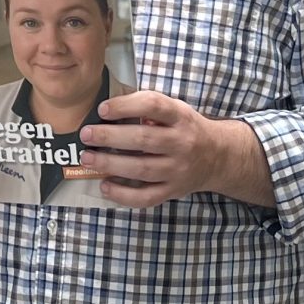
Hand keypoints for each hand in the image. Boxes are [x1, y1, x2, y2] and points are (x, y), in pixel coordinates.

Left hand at [79, 90, 261, 208]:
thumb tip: (110, 110)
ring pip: (142, 169)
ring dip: (111, 164)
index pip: (153, 106)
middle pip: (143, 140)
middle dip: (110, 137)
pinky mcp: (173, 191)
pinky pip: (146, 197)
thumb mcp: (176, 110)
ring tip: (87, 158)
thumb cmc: (186, 129)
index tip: (102, 109)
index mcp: (181, 117)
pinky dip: (123, 194)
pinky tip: (104, 186)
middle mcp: (182, 143)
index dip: (126, 106)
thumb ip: (149, 108)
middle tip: (86, 134)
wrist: (218, 157)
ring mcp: (178, 170)